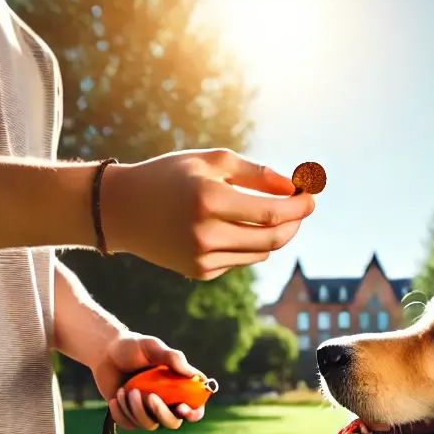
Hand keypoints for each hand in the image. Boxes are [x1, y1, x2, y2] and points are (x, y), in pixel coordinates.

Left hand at [92, 332, 206, 430]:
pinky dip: (121, 412)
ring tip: (124, 390)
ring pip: (149, 425)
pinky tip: (116, 396)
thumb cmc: (133, 347)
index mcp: (179, 387)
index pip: (195, 407)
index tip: (182, 407)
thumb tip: (194, 375)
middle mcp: (166, 402)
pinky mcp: (130, 416)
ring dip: (136, 410)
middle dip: (162, 413)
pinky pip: (130, 425)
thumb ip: (174, 358)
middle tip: (150, 397)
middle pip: (173, 422)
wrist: (105, 353)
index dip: (194, 413)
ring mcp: (148, 411)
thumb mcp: (153, 347)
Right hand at [102, 148, 316, 279]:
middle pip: (271, 238)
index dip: (298, 206)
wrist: (121, 209)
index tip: (312, 196)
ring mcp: (202, 258)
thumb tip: (291, 187)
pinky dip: (250, 244)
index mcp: (208, 200)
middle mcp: (205, 234)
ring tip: (272, 213)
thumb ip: (255, 173)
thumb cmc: (169, 176)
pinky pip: (240, 259)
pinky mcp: (199, 272)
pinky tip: (237, 227)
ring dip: (275, 234)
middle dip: (293, 223)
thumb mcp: (209, 162)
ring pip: (260, 253)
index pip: (270, 212)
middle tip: (302, 207)